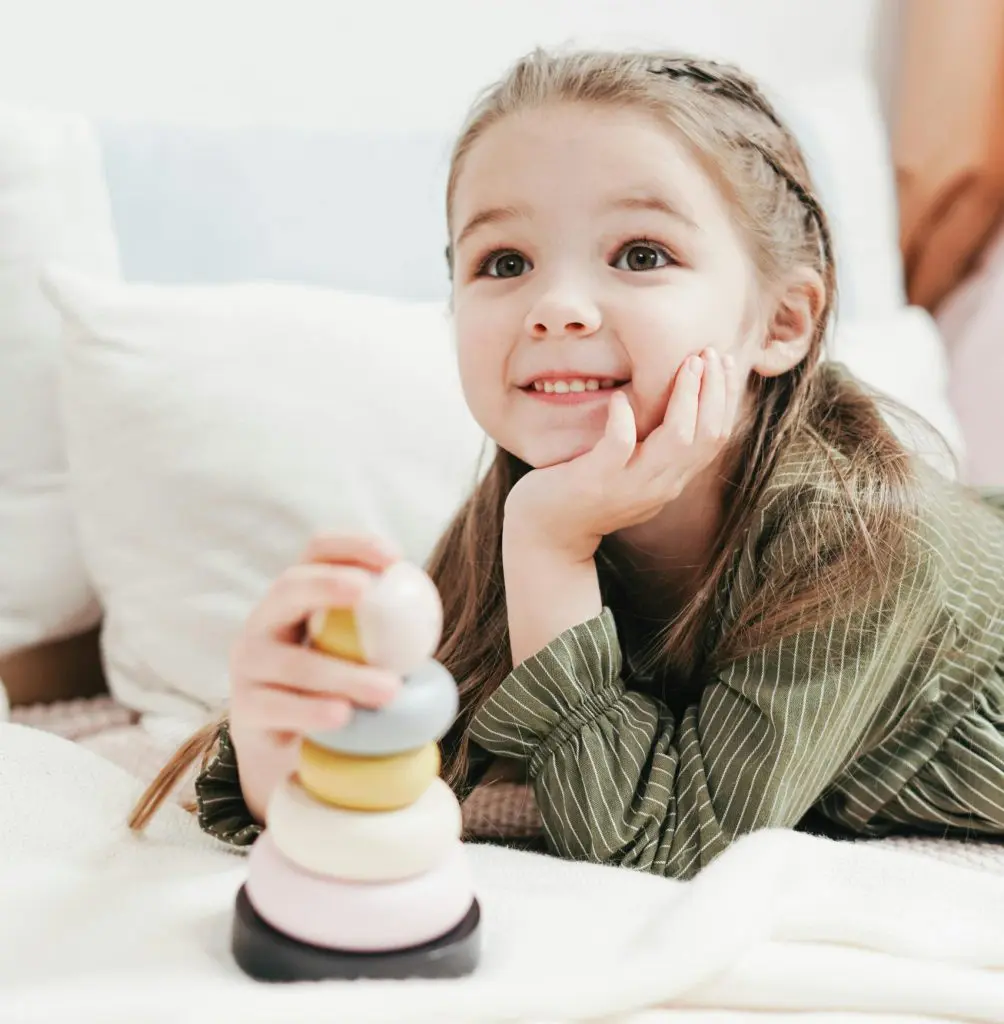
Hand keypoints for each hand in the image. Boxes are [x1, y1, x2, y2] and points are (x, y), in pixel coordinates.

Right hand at [228, 533, 403, 819]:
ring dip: (344, 675)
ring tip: (389, 690)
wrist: (283, 745)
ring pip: (293, 663)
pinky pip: (279, 708)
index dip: (353, 545)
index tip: (395, 559)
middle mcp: (264, 621)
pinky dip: (313, 711)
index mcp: (295, 596)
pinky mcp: (245, 709)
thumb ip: (383, 631)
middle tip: (367, 592)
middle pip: (289, 588)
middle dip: (327, 583)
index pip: (317, 551)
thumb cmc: (332, 685)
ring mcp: (249, 665)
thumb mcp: (352, 649)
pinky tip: (344, 717)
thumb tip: (431, 619)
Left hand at [504, 348, 742, 560]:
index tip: (727, 363)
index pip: (716, 437)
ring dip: (687, 396)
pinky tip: (619, 398)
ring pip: (677, 438)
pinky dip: (624, 417)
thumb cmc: (586, 492)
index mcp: (672, 480)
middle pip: (707, 434)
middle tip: (710, 352)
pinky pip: (620, 444)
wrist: (546, 534)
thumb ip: (656, 448)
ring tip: (686, 363)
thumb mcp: (633, 472)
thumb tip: (677, 404)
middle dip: (715, 389)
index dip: (726, 397)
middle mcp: (661, 485)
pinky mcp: (597, 480)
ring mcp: (630, 485)